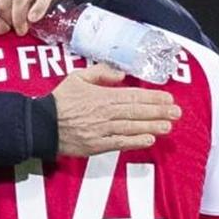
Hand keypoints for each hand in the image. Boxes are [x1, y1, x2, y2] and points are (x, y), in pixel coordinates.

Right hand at [52, 64, 180, 155]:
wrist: (41, 125)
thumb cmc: (59, 100)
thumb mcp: (77, 77)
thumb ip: (100, 72)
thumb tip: (120, 75)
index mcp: (101, 96)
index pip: (132, 96)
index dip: (152, 98)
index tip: (168, 98)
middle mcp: (104, 113)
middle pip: (136, 112)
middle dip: (158, 112)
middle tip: (177, 112)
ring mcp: (101, 130)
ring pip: (132, 128)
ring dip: (152, 126)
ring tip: (169, 126)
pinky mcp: (96, 145)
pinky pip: (119, 143)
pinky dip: (135, 142)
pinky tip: (149, 139)